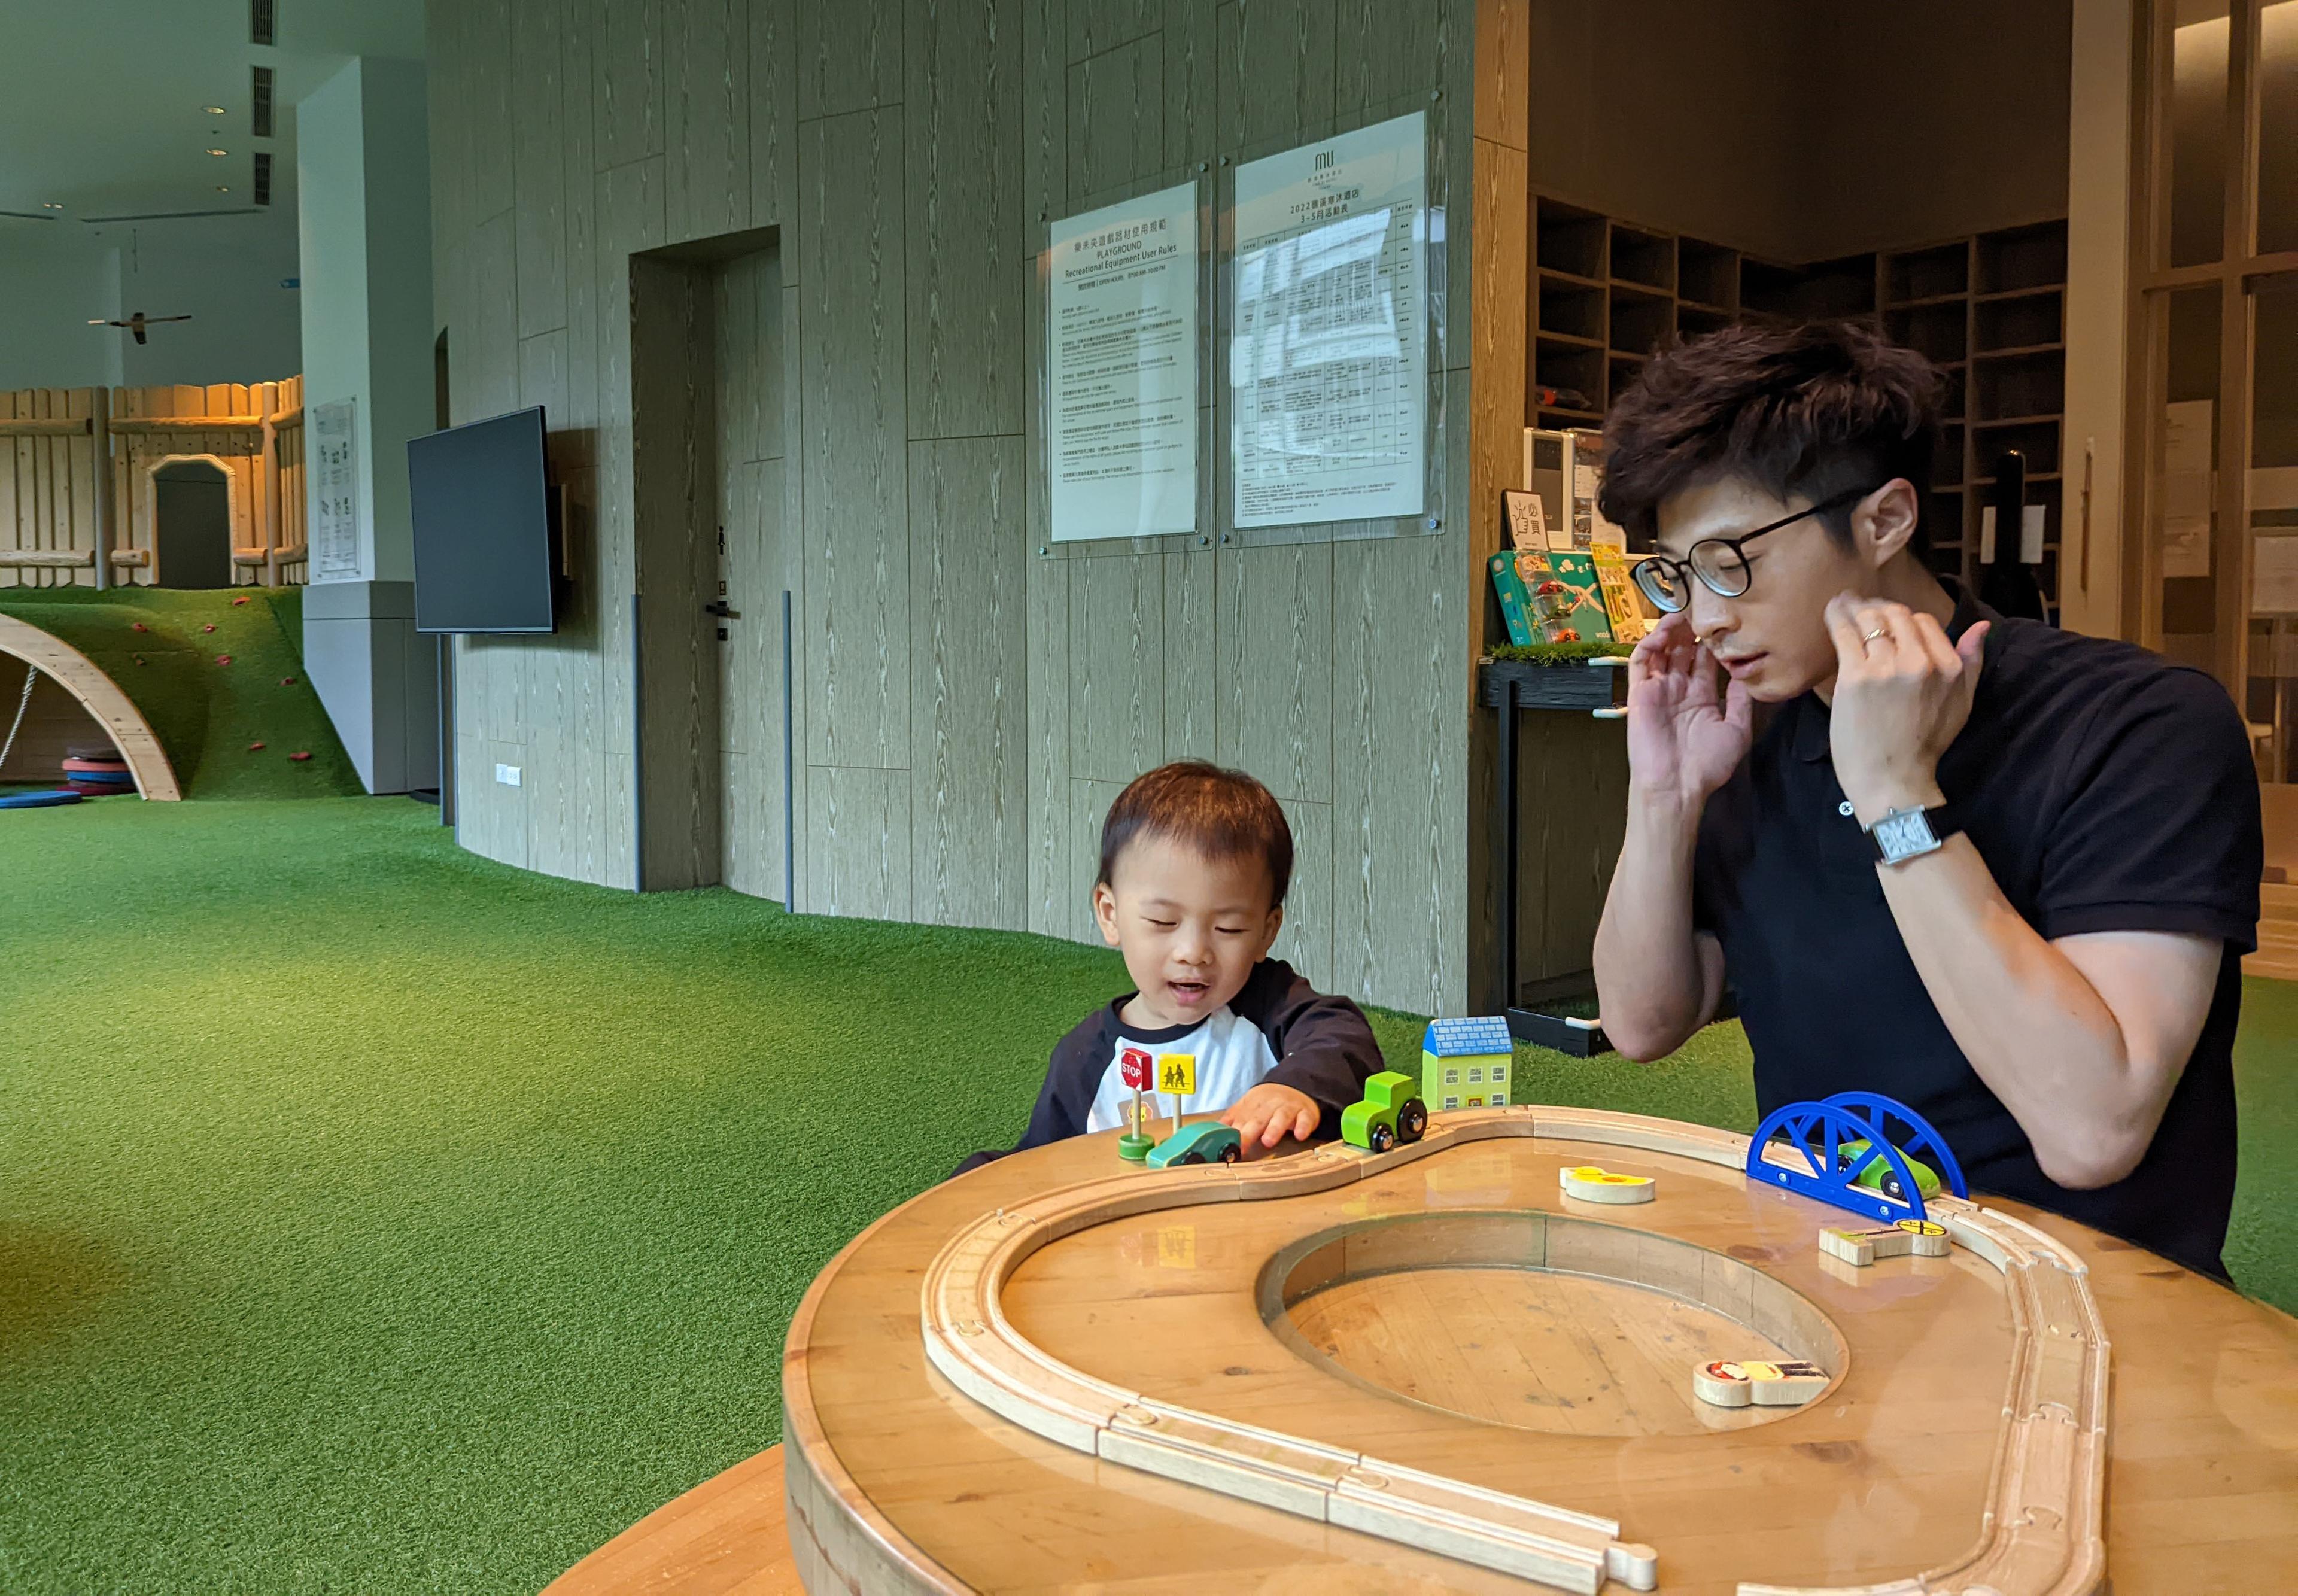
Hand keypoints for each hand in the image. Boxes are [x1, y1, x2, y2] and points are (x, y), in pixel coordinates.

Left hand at [1222, 1082, 1319, 1148]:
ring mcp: (1288, 1108)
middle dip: (1250, 1132)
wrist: (1295, 1086)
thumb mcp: (1248, 1105)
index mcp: (1253, 1105)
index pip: (1242, 1120)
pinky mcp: (1305, 1113)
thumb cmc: (1268, 1102)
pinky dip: (1303, 1126)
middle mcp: (1270, 1106)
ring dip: (1274, 1129)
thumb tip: (1213, 1129)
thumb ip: (1233, 1118)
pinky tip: (1300, 1135)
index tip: (1228, 1146)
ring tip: (1268, 1141)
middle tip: (1242, 1146)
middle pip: (1259, 1119)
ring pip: (1281, 1117)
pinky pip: (1305, 1119)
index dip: (1234, 1133)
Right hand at [1624, 611, 1753, 807]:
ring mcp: (1658, 690)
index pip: (1703, 660)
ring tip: (1680, 615)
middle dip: (1689, 630)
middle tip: (1699, 610)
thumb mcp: (1737, 730)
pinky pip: (1639, 663)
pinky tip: (1662, 633)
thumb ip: (1740, 700)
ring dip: (1668, 631)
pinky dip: (1648, 644)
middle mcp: (1678, 690)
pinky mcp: (1640, 694)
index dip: (1710, 642)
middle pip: (1681, 650)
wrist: (1678, 786)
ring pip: (1660, 651)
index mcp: (1700, 697)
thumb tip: (1744, 674)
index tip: (1721, 624)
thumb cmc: (1706, 765)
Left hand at [1824, 593, 1988, 820]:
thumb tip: (1981, 626)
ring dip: (1855, 608)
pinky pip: (1844, 632)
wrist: (1893, 780)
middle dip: (1878, 609)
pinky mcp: (1855, 677)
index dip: (1904, 618)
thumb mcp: (1962, 704)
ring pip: (1870, 619)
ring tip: (1844, 604)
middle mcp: (1921, 663)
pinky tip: (1833, 610)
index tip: (1888, 620)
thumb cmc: (1924, 746)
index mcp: (1949, 667)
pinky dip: (1837, 616)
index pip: (1924, 621)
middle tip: (1862, 610)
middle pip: (1896, 614)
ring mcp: (1886, 668)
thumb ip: (1972, 662)